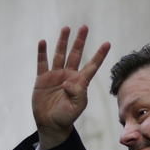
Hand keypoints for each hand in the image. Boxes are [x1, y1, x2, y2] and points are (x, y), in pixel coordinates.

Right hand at [32, 25, 110, 149]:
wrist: (50, 123)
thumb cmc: (66, 116)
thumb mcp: (76, 107)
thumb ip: (76, 94)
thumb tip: (67, 82)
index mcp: (80, 82)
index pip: (92, 66)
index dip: (100, 55)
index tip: (107, 43)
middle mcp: (69, 75)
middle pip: (76, 54)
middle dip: (80, 41)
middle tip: (84, 27)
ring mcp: (55, 75)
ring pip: (60, 55)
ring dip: (63, 42)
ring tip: (66, 28)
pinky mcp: (42, 79)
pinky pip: (42, 63)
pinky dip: (42, 53)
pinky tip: (42, 42)